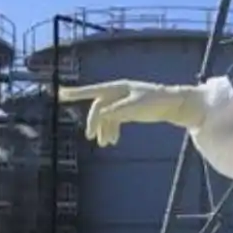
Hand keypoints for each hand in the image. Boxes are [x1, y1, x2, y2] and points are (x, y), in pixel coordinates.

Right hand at [58, 79, 205, 146]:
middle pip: (98, 108)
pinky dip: (112, 131)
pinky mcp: (127, 111)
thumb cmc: (156, 101)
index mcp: (117, 87)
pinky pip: (114, 121)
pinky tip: (113, 141)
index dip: (76, 93)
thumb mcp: (136, 106)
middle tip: (91, 136)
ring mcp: (121, 103)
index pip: (93, 90)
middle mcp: (117, 93)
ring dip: (104, 130)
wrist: (173, 104)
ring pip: (106, 117)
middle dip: (94, 122)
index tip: (60, 94)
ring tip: (105, 144)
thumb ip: (118, 110)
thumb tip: (101, 114)